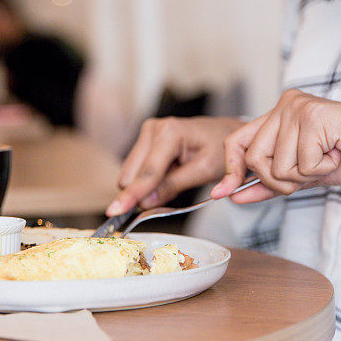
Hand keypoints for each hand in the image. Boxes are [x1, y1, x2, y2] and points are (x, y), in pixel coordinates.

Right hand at [105, 116, 245, 215]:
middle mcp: (153, 129)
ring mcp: (147, 133)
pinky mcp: (145, 141)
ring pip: (130, 174)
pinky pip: (136, 170)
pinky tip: (168, 174)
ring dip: (147, 186)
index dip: (133, 194)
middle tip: (172, 191)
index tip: (116, 211)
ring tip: (175, 177)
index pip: (148, 172)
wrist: (225, 133)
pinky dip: (149, 180)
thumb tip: (146, 202)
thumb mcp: (204, 170)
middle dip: (143, 191)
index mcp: (170, 132)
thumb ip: (174, 185)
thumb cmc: (220, 149)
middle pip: (131, 174)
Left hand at [210, 89, 340, 202]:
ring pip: (277, 166)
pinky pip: (302, 164)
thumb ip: (269, 183)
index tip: (225, 192)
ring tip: (327, 158)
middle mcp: (284, 105)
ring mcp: (297, 108)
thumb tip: (233, 195)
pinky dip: (322, 169)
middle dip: (279, 180)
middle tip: (310, 172)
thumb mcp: (302, 175)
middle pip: (254, 159)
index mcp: (278, 113)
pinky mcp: (313, 117)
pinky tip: (337, 153)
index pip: (236, 140)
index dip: (230, 169)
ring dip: (304, 175)